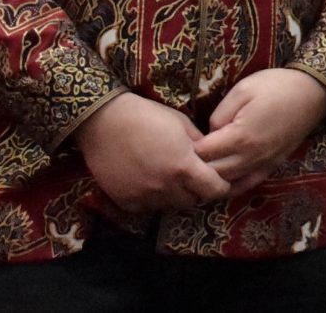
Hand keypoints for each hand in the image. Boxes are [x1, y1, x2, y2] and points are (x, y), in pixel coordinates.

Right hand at [75, 93, 230, 213]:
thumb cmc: (147, 116)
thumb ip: (200, 144)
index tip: (220, 181)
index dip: (220, 187)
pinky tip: (150, 183)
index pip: (214, 190)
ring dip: (175, 196)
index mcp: (183, 166)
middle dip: (197, 191)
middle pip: (192, 201)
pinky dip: (153, 200)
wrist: (105, 122)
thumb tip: (212, 156)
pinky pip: (147, 208)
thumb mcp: (182, 124)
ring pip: (170, 206)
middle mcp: (165, 186)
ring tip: (169, 179)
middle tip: (193, 178)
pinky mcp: (125, 201)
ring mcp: (144, 196)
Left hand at [195, 68, 325, 196]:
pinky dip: (232, 187)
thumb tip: (210, 133)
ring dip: (211, 180)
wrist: (313, 92)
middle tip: (182, 159)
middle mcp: (251, 157)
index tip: (177, 143)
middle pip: (213, 173)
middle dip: (195, 167)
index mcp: (240, 137)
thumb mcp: (242, 89)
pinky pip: (248, 184)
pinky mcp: (273, 165)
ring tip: (197, 173)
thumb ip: (219, 114)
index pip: (203, 153)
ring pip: (229, 183)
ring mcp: (263, 164)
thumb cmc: (276, 86)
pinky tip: (222, 183)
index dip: (187, 150)